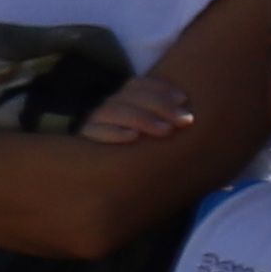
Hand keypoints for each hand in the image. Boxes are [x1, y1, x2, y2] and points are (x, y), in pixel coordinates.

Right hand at [74, 67, 201, 146]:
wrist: (102, 186)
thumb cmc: (142, 158)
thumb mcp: (154, 134)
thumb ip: (165, 121)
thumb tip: (188, 107)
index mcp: (121, 102)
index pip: (136, 84)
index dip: (159, 88)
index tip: (184, 99)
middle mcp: (105, 109)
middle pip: (129, 96)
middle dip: (159, 105)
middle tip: (184, 120)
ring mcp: (92, 124)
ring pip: (112, 111)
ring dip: (142, 118)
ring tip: (166, 130)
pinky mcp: (83, 142)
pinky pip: (95, 132)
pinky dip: (114, 132)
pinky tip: (134, 137)